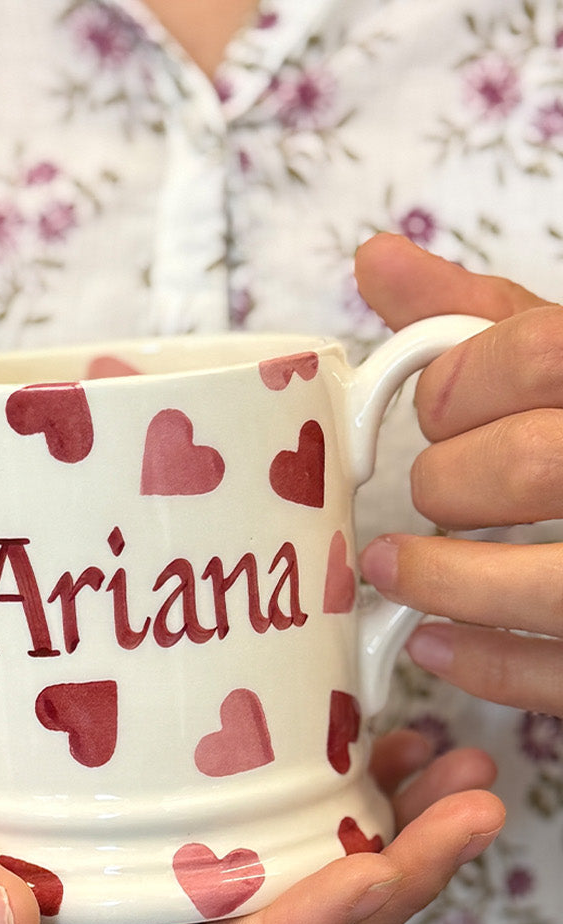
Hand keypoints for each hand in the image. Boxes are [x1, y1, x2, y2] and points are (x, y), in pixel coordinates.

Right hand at [0, 703, 502, 923]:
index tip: (387, 866)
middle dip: (382, 882)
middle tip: (473, 804)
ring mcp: (126, 884)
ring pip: (275, 880)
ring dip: (377, 834)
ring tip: (457, 770)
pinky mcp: (133, 823)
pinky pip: (243, 824)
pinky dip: (316, 787)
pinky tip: (373, 739)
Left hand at [356, 232, 562, 715]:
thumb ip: (485, 316)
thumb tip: (377, 259)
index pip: (538, 353)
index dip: (461, 380)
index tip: (435, 405)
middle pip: (533, 465)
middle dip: (451, 480)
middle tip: (432, 488)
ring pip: (552, 585)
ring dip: (446, 583)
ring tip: (391, 570)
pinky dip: (490, 664)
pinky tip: (436, 641)